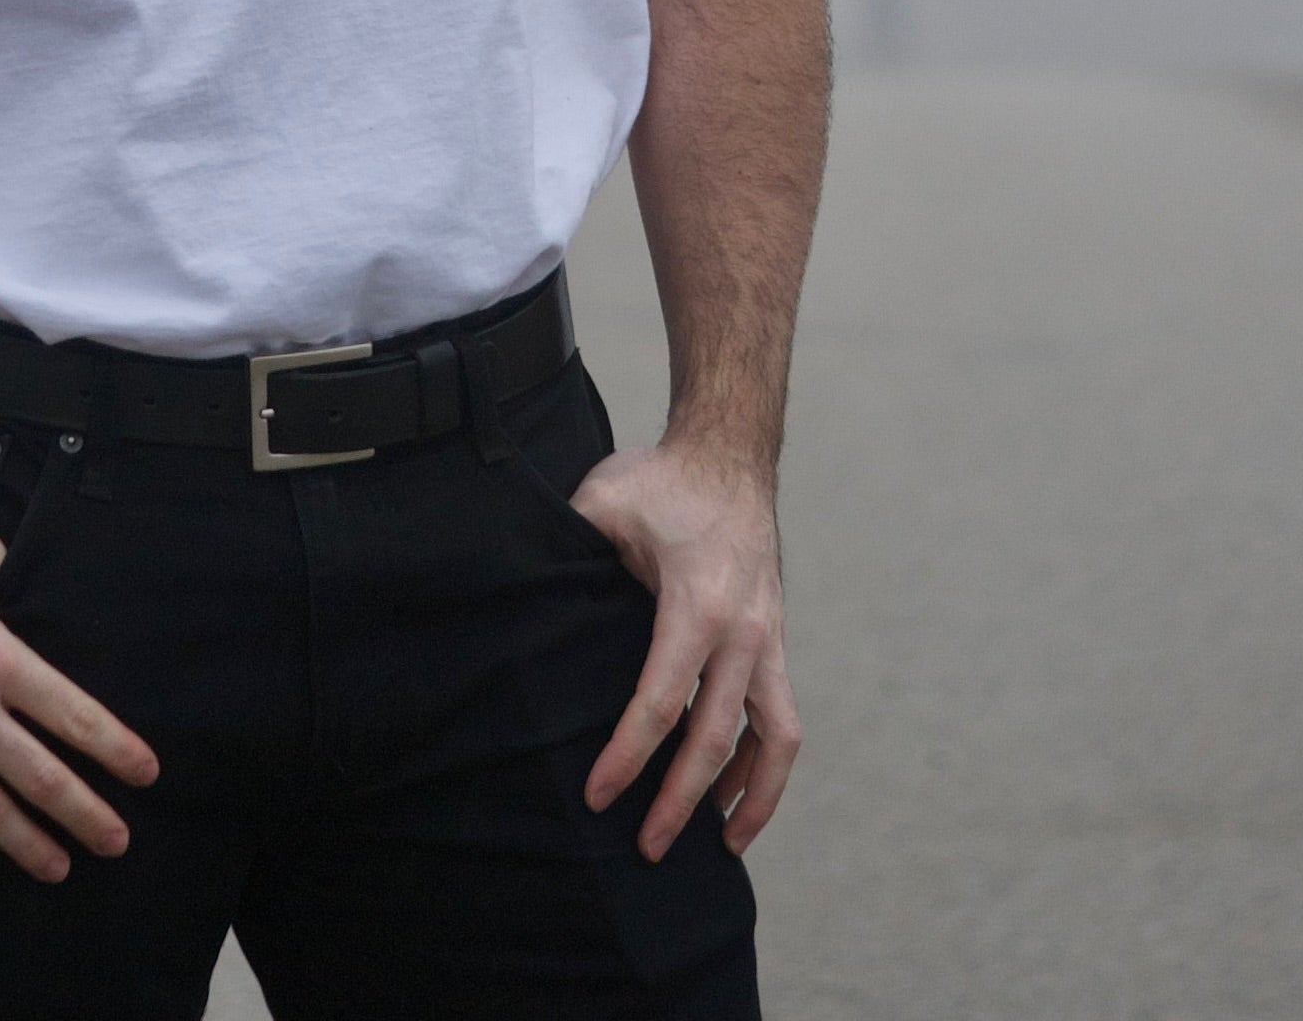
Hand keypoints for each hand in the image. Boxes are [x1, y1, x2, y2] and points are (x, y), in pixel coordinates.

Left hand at [571, 441, 799, 859]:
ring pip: (776, 738)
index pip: (659, 702)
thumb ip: (570, 546)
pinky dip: (766, 762)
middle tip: (646, 848)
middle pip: (715, 738)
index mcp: (696, 605)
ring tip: (720, 846)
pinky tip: (736, 795)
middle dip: (679, 801)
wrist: (730, 453)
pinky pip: (783, 716)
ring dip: (752, 797)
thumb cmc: (662, 479)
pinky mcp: (776, 641)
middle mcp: (743, 631)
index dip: (627, 756)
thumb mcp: (604, 500)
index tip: (598, 795)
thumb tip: (519, 587)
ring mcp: (767, 638)